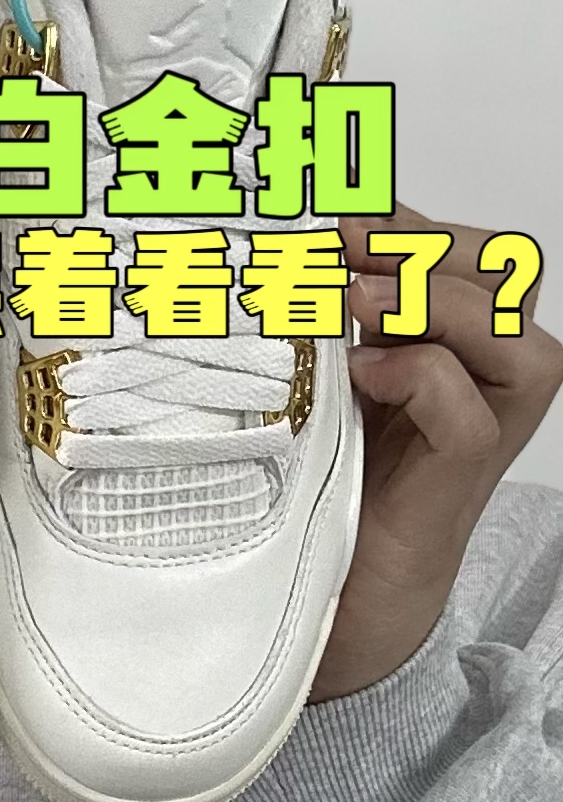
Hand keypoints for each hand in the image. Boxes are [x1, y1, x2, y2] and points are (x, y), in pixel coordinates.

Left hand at [309, 203, 562, 700]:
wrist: (335, 586)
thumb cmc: (324, 474)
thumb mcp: (317, 370)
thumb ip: (326, 312)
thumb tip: (290, 242)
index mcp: (450, 337)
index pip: (468, 251)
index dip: (411, 221)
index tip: (338, 216)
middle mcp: (485, 375)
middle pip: (507, 274)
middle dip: (424, 246)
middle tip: (344, 247)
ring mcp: (483, 425)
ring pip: (510, 333)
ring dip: (429, 299)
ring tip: (353, 303)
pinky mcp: (463, 476)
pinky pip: (468, 411)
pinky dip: (420, 376)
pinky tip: (366, 376)